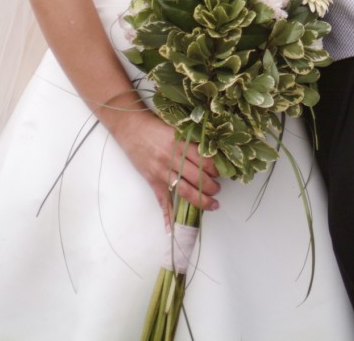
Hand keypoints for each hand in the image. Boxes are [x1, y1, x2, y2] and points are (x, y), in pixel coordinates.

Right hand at [112, 108, 219, 229]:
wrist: (130, 127)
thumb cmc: (154, 125)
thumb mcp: (176, 128)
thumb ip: (190, 141)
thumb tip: (209, 153)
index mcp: (181, 142)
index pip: (205, 161)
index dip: (217, 169)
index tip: (223, 172)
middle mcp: (173, 158)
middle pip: (198, 178)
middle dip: (212, 187)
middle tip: (218, 189)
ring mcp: (162, 171)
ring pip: (185, 191)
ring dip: (201, 200)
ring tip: (211, 204)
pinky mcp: (152, 180)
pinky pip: (162, 201)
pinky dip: (167, 216)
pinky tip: (172, 229)